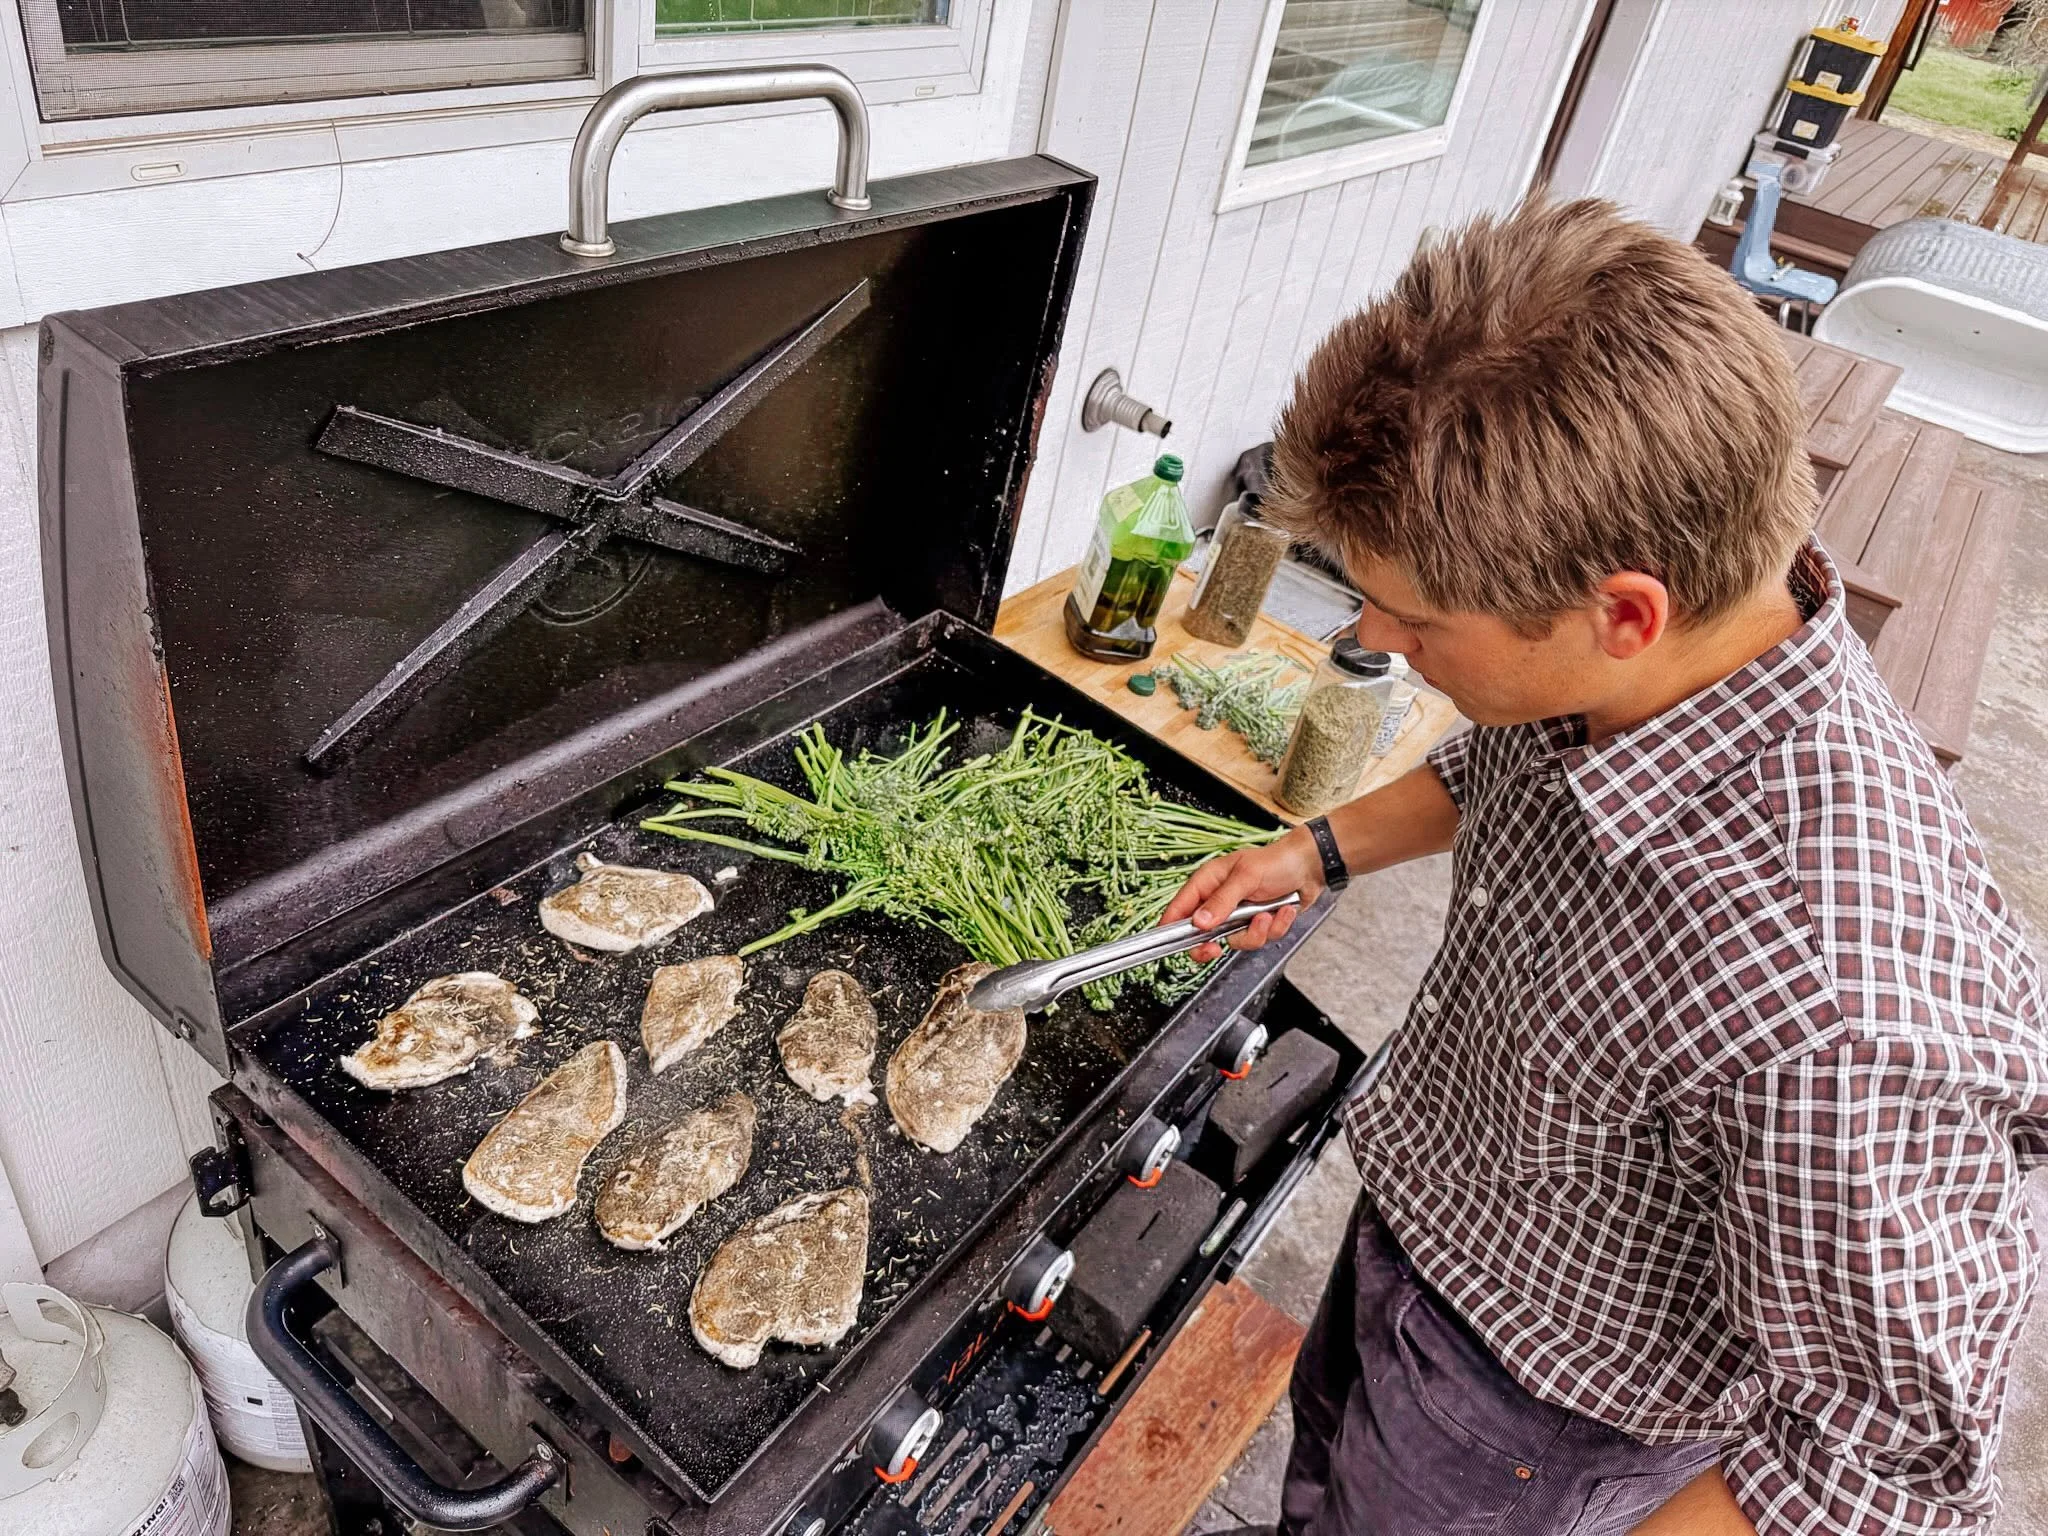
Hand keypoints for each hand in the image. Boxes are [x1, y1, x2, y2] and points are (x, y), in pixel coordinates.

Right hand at [1161, 829, 1324, 962]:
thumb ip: (1222, 901)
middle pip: (1202, 934)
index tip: (1172, 944)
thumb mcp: (1246, 878)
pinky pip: (1258, 939)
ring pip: (1235, 941)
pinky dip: (1274, 927)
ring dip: (1255, 932)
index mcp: (1208, 883)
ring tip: (1267, 914)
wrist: (1310, 867)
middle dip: (1213, 944)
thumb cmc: (1276, 862)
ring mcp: (1238, 915)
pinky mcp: (1257, 924)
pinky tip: (1283, 910)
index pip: (1181, 908)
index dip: (1172, 927)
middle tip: (1216, 950)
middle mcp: (1220, 901)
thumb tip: (1199, 922)